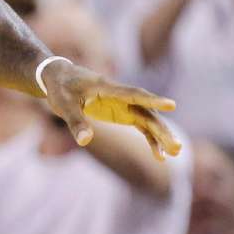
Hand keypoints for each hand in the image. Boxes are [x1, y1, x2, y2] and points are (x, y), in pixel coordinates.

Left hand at [42, 61, 180, 159]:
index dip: (151, 100)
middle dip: (161, 128)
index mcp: (106, 88)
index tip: (171, 105)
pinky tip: (159, 155)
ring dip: (160, 135)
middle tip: (175, 147)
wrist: (58, 78)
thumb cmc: (61, 88)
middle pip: (146, 111)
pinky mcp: (121, 112)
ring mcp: (123, 104)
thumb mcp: (63, 105)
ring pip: (147, 119)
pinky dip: (150, 138)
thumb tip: (85, 141)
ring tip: (174, 153)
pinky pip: (141, 126)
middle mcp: (120, 95)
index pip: (133, 94)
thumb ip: (75, 121)